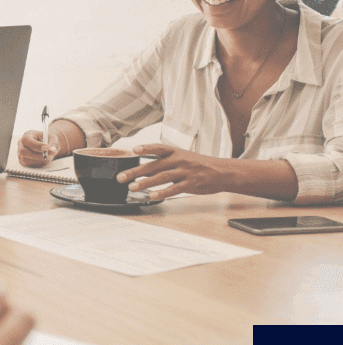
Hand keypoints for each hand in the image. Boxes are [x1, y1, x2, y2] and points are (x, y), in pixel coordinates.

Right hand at [16, 130, 56, 167]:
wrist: (47, 146)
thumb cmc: (48, 140)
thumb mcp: (52, 138)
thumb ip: (52, 143)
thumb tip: (51, 150)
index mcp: (27, 135)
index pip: (26, 140)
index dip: (36, 144)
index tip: (47, 147)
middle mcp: (21, 145)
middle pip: (23, 151)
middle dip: (37, 155)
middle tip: (50, 155)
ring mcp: (21, 154)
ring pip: (27, 160)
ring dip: (40, 160)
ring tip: (49, 156)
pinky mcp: (24, 162)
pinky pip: (31, 165)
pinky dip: (40, 163)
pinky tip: (44, 159)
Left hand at [116, 144, 232, 199]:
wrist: (222, 172)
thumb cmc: (198, 164)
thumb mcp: (182, 157)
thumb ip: (163, 162)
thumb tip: (142, 169)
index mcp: (176, 152)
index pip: (159, 148)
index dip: (146, 148)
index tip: (134, 150)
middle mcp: (179, 160)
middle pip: (154, 165)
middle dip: (136, 171)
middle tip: (121, 177)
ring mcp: (185, 172)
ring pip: (162, 177)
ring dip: (145, 183)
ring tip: (132, 187)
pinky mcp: (191, 184)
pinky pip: (175, 189)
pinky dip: (163, 192)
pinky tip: (152, 196)